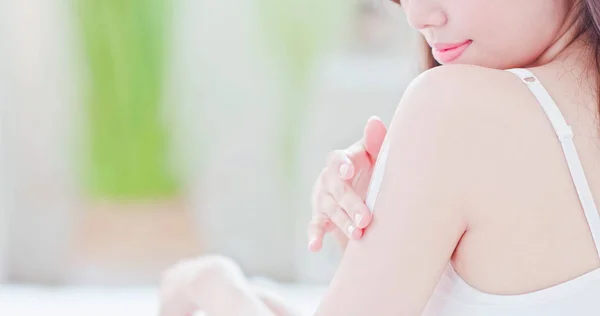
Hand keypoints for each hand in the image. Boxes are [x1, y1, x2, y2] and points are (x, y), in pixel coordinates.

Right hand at [308, 116, 386, 251]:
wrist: (370, 200)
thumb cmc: (376, 173)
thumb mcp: (377, 158)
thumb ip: (376, 141)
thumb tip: (374, 121)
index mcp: (344, 160)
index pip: (337, 159)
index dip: (341, 164)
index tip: (348, 171)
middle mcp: (330, 178)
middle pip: (336, 189)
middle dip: (350, 203)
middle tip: (365, 218)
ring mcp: (323, 198)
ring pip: (330, 209)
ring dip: (342, 222)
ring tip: (358, 234)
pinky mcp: (320, 217)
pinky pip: (315, 226)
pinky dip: (314, 236)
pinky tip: (315, 246)